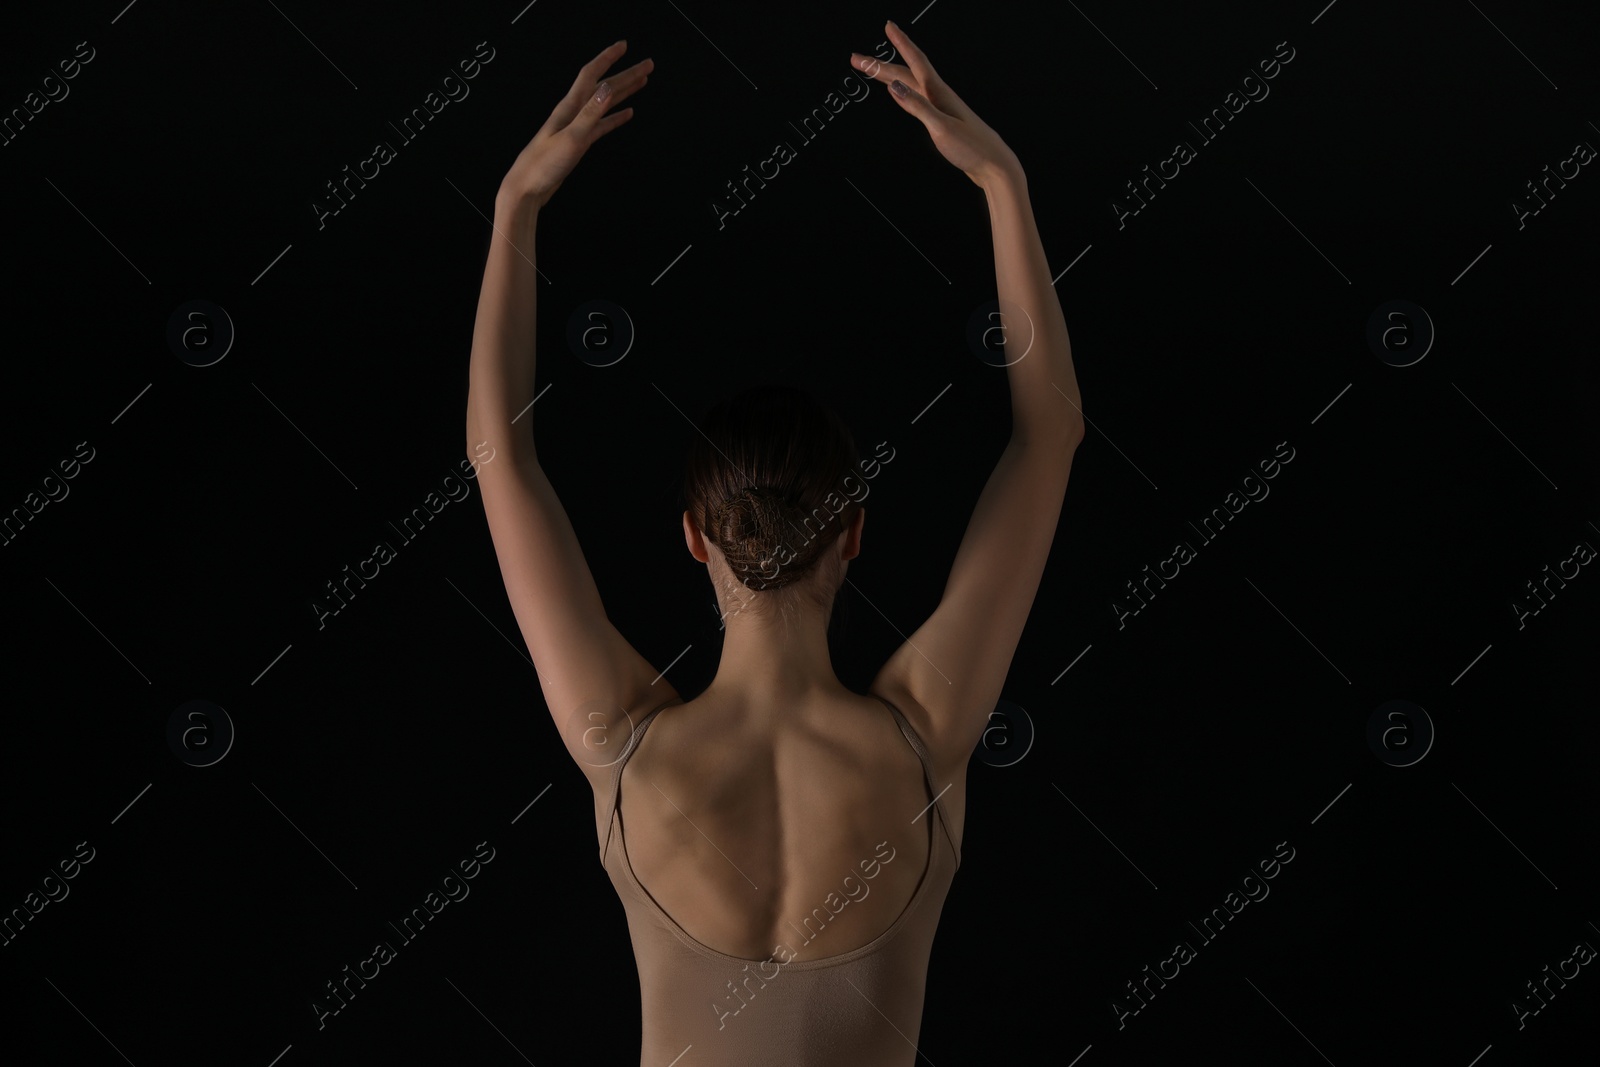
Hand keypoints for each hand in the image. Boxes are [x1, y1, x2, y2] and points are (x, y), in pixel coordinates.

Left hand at [498, 40, 651, 207]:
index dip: (608, 58)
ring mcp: (577, 126)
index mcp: (570, 107)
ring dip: (623, 92)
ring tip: (641, 83)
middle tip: (647, 66)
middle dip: (626, 74)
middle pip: (604, 87)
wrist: (528, 188)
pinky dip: (615, 118)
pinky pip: (602, 125)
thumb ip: (590, 113)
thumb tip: (608, 87)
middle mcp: (574, 112)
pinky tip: (627, 114)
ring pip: (605, 104)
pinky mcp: (579, 142)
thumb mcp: (571, 138)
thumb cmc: (544, 165)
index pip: (591, 75)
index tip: (624, 46)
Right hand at [850, 22, 1019, 189]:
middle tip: (858, 59)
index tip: (889, 27)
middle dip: (880, 64)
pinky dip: (903, 92)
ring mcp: (941, 108)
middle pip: (905, 73)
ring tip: (874, 70)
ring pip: (909, 85)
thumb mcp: (940, 127)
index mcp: (939, 94)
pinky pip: (916, 99)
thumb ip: (917, 106)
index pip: (916, 61)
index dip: (901, 43)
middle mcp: (940, 97)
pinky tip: (900, 93)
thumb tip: (894, 86)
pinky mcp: (942, 120)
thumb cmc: (972, 149)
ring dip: (890, 76)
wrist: (993, 165)